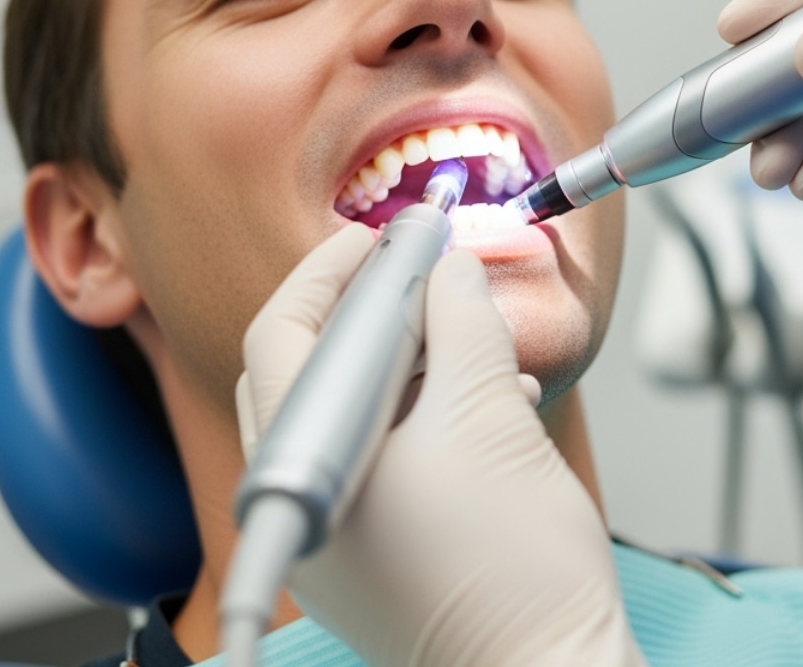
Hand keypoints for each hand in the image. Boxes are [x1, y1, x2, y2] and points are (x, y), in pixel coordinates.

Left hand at [235, 228, 642, 666]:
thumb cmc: (514, 569)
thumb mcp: (490, 411)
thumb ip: (462, 320)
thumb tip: (448, 268)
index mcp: (302, 461)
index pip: (287, 330)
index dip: (340, 266)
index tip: (395, 233)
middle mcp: (300, 502)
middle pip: (312, 370)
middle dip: (374, 312)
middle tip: (427, 274)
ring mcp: (332, 538)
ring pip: (353, 412)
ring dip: (414, 362)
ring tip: (478, 340)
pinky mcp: (373, 559)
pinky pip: (382, 458)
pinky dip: (427, 416)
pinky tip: (492, 402)